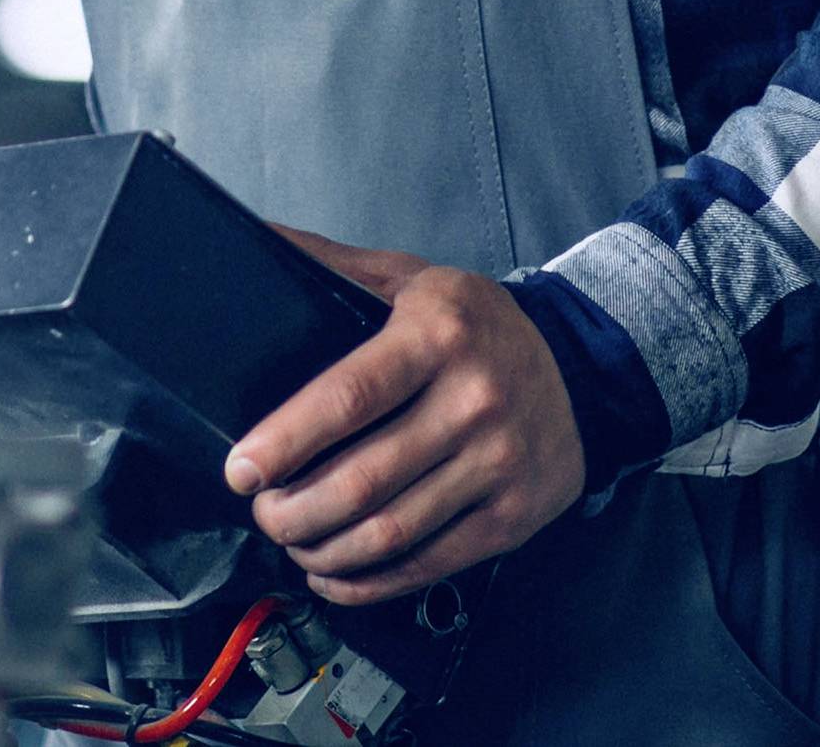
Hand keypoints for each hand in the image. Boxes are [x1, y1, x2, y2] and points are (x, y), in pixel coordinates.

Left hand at [225, 225, 585, 604]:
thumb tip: (256, 238)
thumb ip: (332, 264)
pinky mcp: (512, 518)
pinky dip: (372, 581)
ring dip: (326, 550)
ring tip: (290, 541)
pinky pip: (430, 563)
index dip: (287, 440)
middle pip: (364, 478)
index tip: (242, 469)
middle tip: (262, 511)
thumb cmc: (474, 322)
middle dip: (295, 508)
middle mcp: (472, 401)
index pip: (349, 396)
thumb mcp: (409, 276)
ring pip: (393, 531)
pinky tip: (335, 573)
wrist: (578, 368)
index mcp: (437, 334)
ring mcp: (497, 464)